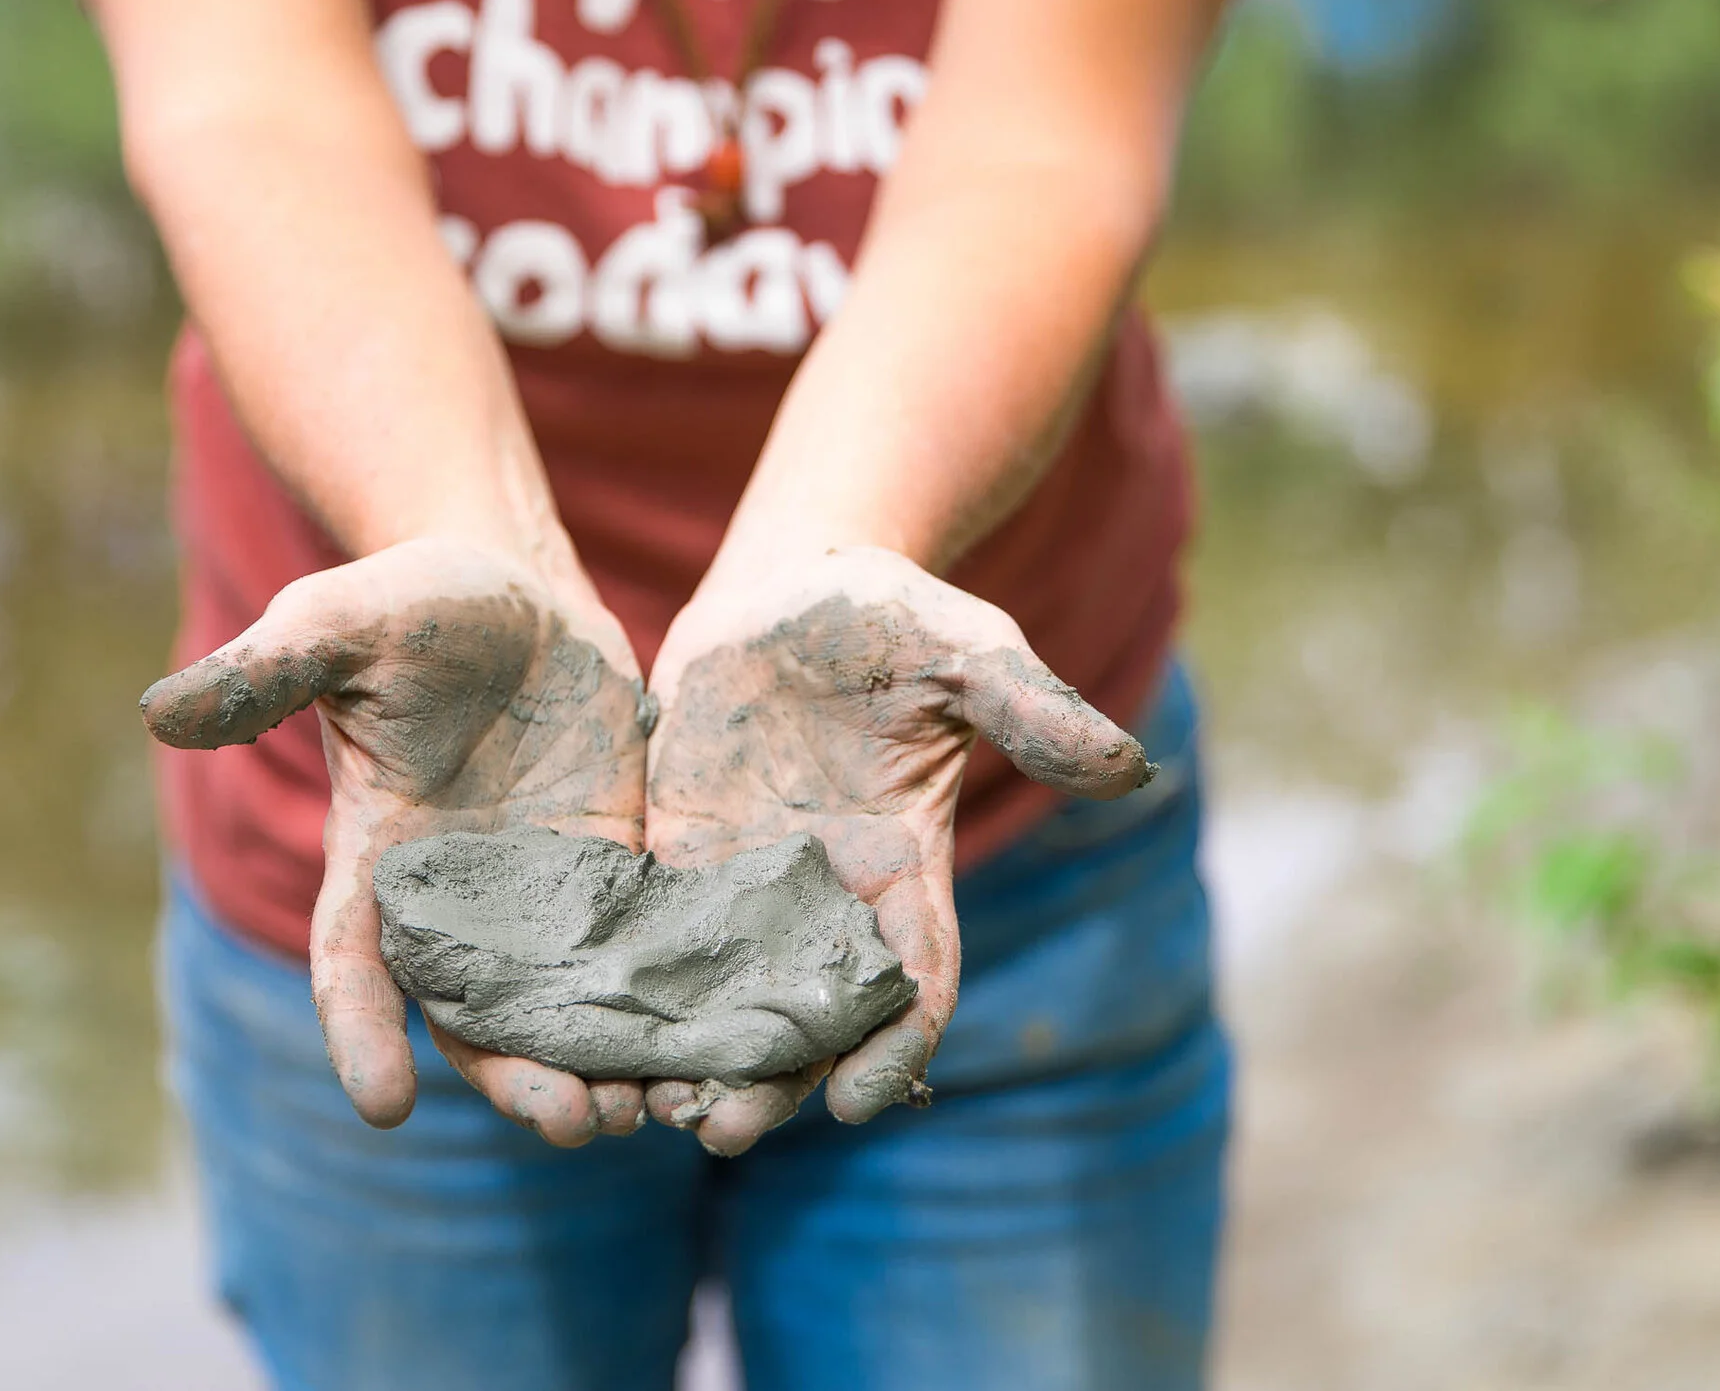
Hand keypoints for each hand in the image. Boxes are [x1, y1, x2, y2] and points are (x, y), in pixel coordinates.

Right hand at [140, 536, 650, 1146]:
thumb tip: (158, 709)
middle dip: (519, 1080)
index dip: (362, 1035)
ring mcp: (543, 897)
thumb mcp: (338, 624)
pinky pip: (640, 960)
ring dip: (604, 1069)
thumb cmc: (412, 603)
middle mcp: (458, 904)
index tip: (383, 1103)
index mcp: (378, 862)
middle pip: (477, 1023)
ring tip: (654, 1114)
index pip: (355, 968)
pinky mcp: (618, 876)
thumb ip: (265, 671)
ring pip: (565, 1013)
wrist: (517, 592)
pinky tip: (716, 1048)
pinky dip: (668, 1009)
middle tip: (573, 1122)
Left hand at [640, 547, 1150, 1153]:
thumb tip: (1129, 767)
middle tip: (723, 1132)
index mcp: (902, 867)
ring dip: (694, 1056)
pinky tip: (590, 1034)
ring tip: (653, 1111)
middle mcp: (824, 895)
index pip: (912, 980)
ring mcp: (744, 879)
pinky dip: (630, 989)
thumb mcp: (966, 650)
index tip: (861, 1100)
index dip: (894, 1044)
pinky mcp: (674, 851)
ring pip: (724, 994)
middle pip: (807, 1014)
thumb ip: (1032, 711)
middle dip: (773, 1080)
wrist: (785, 587)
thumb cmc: (888, 615)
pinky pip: (650, 934)